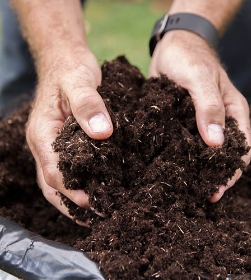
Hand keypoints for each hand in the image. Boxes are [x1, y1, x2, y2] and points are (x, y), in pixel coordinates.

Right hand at [26, 49, 112, 224]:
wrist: (64, 60)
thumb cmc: (70, 69)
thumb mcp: (79, 80)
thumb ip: (88, 104)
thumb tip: (102, 133)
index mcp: (43, 133)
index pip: (54, 172)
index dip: (73, 192)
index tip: (95, 203)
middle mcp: (43, 144)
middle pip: (52, 184)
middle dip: (73, 204)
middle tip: (99, 216)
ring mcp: (51, 145)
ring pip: (57, 181)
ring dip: (73, 200)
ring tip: (95, 213)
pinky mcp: (62, 143)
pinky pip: (65, 170)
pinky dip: (76, 185)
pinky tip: (93, 190)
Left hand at [149, 30, 250, 201]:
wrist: (171, 47)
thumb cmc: (189, 58)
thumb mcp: (201, 79)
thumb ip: (209, 107)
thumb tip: (217, 143)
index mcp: (232, 114)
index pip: (239, 150)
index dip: (230, 173)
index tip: (215, 192)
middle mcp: (218, 122)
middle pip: (219, 156)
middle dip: (211, 177)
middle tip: (196, 197)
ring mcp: (198, 124)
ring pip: (199, 153)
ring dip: (194, 170)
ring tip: (182, 189)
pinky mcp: (180, 123)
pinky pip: (181, 143)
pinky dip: (177, 157)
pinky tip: (167, 168)